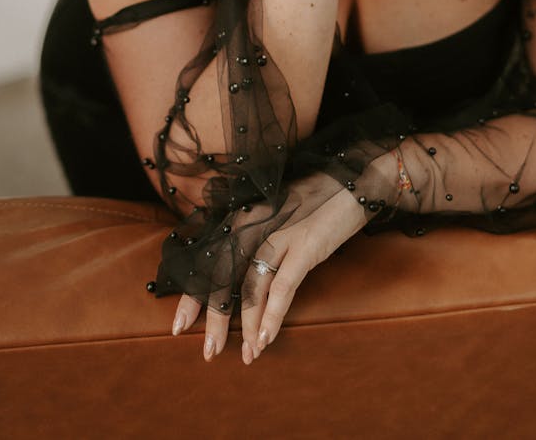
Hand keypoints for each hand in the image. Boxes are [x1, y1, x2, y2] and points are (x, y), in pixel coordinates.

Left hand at [170, 176, 366, 361]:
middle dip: (214, 318)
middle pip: (222, 277)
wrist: (355, 181)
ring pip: (249, 287)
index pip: (209, 261)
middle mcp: (253, 223)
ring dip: (245, 326)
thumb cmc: (319, 201)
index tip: (180, 326)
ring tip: (247, 354)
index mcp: (244, 217)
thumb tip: (245, 278)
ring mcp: (279, 233)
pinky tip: (265, 337)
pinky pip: (281, 287)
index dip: (193, 296)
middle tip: (209, 351)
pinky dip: (272, 314)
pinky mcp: (305, 244)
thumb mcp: (280, 219)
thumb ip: (259, 241)